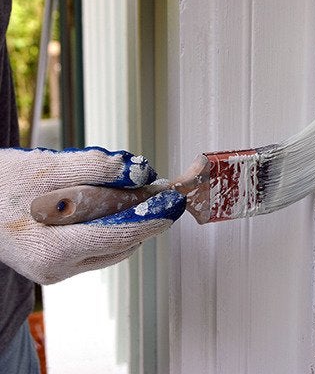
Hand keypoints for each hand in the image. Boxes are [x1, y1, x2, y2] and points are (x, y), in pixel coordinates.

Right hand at [0, 147, 185, 283]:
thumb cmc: (3, 184)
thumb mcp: (49, 168)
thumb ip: (98, 169)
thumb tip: (141, 171)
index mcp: (53, 251)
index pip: (120, 237)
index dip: (152, 219)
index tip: (173, 204)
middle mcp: (57, 269)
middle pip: (119, 244)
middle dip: (144, 219)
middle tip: (161, 195)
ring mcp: (56, 271)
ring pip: (110, 248)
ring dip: (129, 223)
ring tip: (140, 196)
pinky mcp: (56, 266)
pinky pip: (96, 248)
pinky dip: (111, 228)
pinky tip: (114, 208)